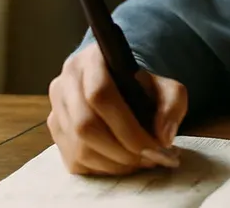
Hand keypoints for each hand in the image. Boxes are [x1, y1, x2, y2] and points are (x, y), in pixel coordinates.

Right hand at [47, 43, 187, 175]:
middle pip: (85, 125)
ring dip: (114, 163)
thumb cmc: (144, 87)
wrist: (122, 85)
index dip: (127, 128)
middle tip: (149, 160)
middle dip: (122, 151)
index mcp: (92, 60)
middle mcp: (65, 82)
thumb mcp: (168, 87)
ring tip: (140, 162)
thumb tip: (162, 137)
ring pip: (78, 148)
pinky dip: (102, 169)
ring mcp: (56, 108)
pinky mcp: (56, 132)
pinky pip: (74, 161)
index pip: (100, 94)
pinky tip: (123, 163)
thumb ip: (173, 105)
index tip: (154, 147)